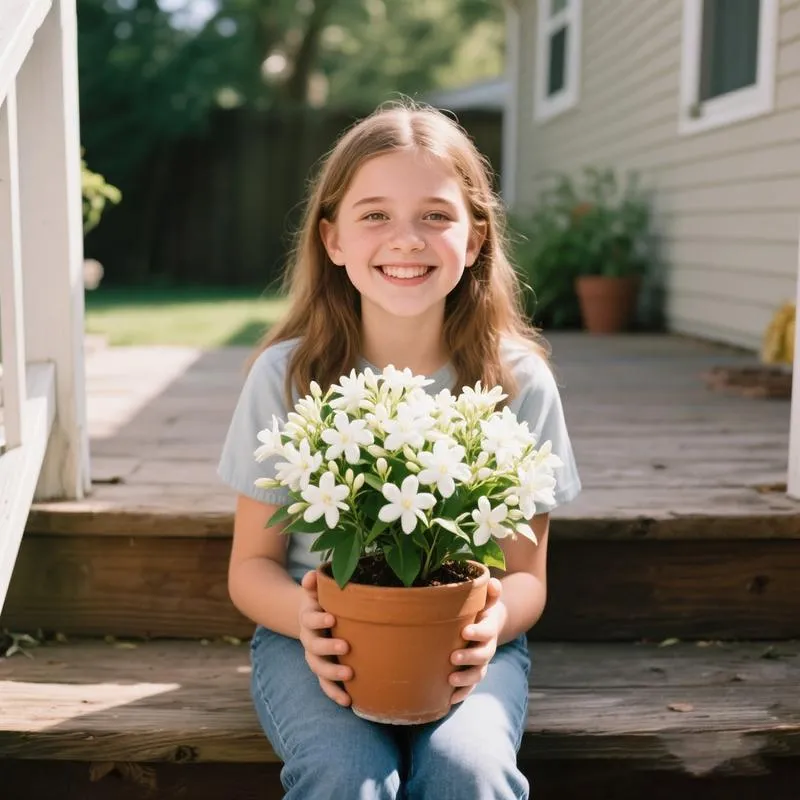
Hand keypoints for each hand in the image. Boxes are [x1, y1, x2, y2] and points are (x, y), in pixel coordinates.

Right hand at [298, 570, 351, 706]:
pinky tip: (349, 702)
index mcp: (308, 618)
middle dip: (328, 647)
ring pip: (318, 668)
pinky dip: (334, 693)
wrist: (310, 617)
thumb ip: (314, 582)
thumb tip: (311, 577)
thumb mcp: (316, 589)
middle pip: (313, 647)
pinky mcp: (323, 669)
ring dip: (332, 673)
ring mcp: (315, 656)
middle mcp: (309, 639)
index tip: (332, 618)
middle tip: (346, 646)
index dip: (318, 620)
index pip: (309, 620)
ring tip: (349, 675)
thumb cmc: (321, 600)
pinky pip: (325, 684)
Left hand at [449, 577, 504, 705]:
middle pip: (483, 655)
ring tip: (450, 679)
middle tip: (453, 657)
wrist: (488, 624)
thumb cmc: (480, 610)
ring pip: (478, 673)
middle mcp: (487, 647)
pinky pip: (471, 686)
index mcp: (489, 628)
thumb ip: (490, 593)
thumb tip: (493, 582)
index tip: (465, 631)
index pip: (487, 631)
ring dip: (466, 678)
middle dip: (469, 657)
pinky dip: (463, 693)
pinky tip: (449, 699)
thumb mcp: (486, 600)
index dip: (478, 632)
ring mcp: (482, 662)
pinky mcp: (474, 672)